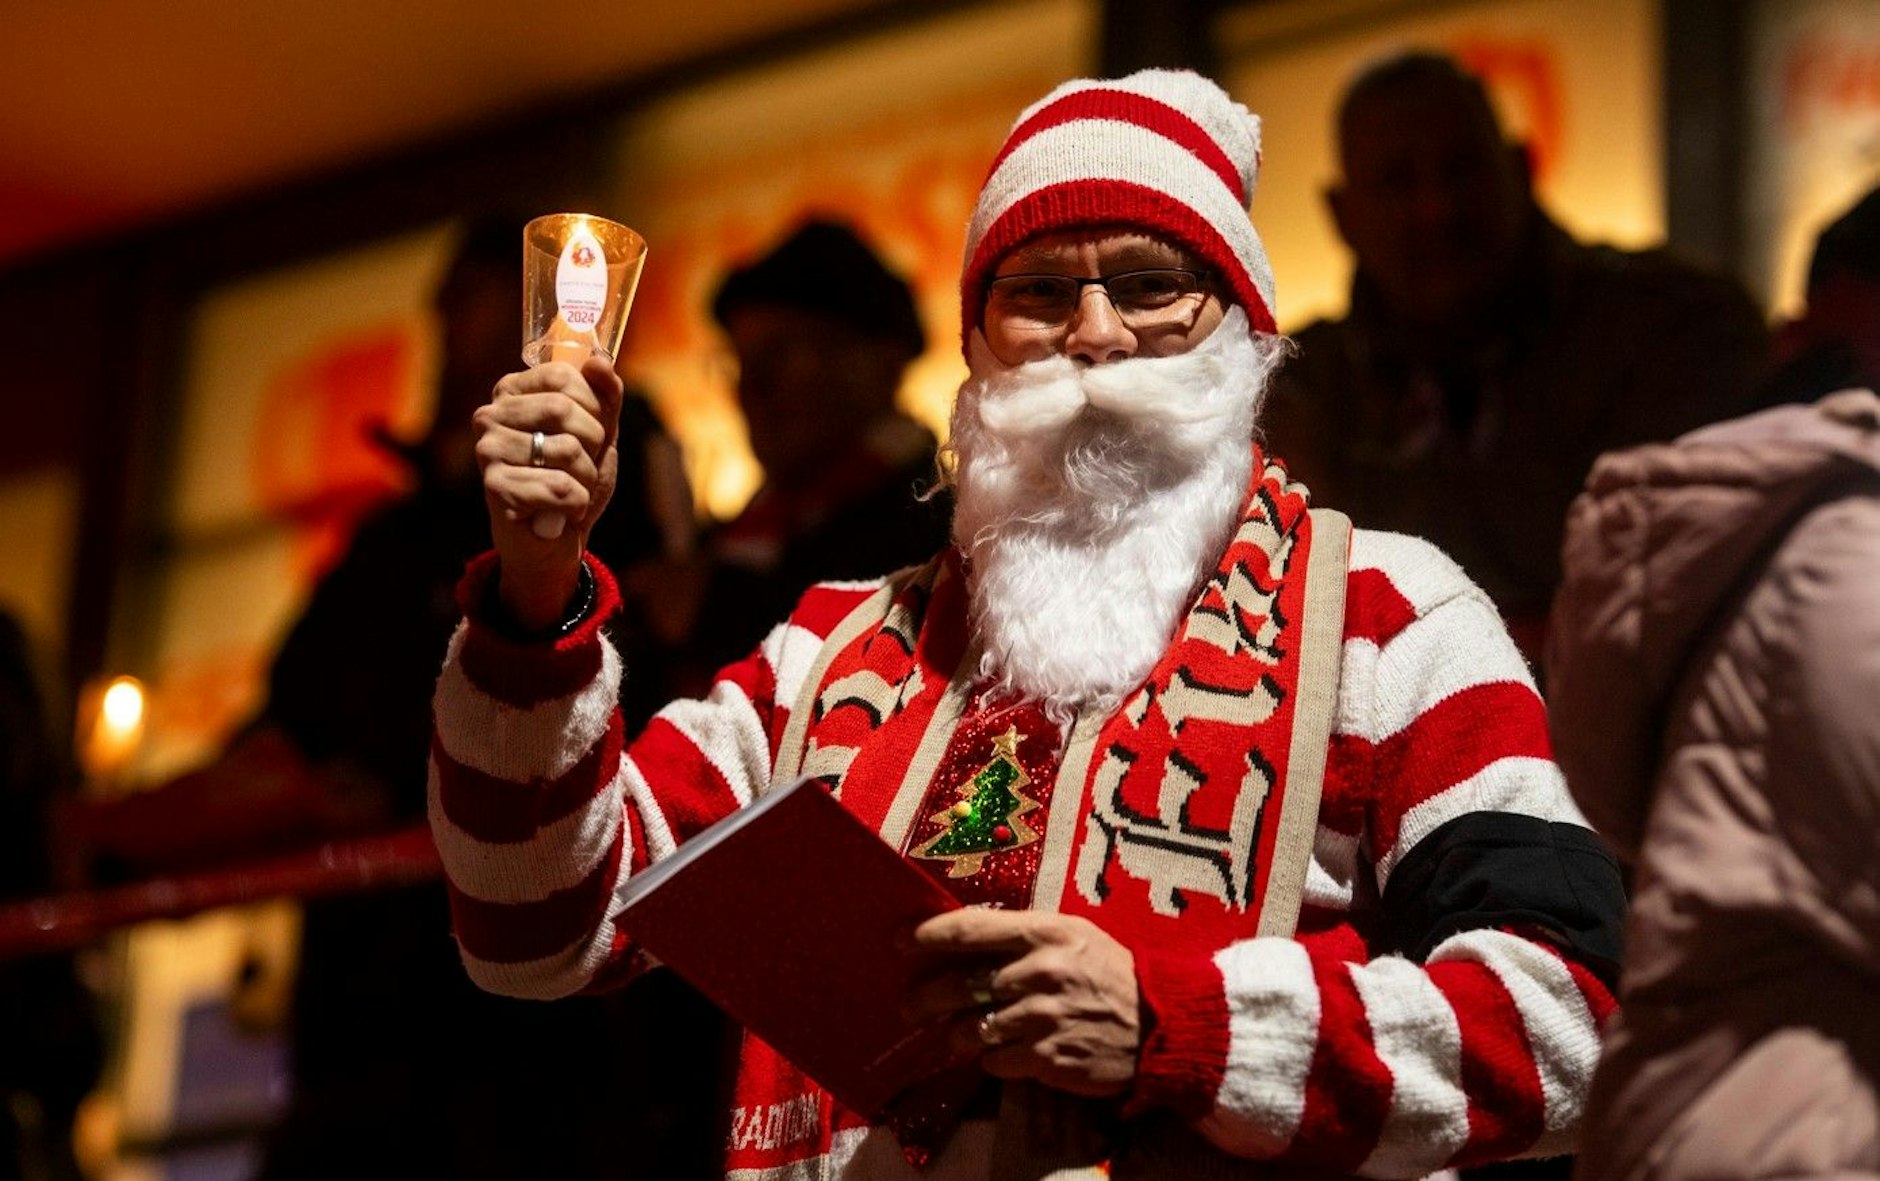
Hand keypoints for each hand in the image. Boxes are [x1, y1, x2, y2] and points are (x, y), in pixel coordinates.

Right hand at [473, 355, 621, 630]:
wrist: (556, 540)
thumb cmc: (574, 480)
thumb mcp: (599, 433)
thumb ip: (605, 396)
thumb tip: (597, 360)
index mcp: (511, 392)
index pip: (563, 376)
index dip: (594, 407)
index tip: (591, 433)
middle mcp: (490, 415)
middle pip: (563, 409)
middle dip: (593, 444)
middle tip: (582, 466)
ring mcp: (487, 450)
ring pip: (567, 450)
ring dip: (586, 478)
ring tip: (571, 490)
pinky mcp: (494, 487)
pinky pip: (561, 487)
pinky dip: (576, 504)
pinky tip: (560, 512)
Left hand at [904, 909, 1140, 1098]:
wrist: (1161, 1024)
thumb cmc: (1110, 973)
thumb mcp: (1073, 936)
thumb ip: (1022, 936)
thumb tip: (964, 940)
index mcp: (1044, 932)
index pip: (970, 929)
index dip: (928, 935)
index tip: (899, 941)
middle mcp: (1039, 972)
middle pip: (958, 985)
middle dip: (923, 998)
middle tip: (907, 1006)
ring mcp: (1042, 1018)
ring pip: (971, 1029)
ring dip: (955, 1034)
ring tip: (953, 1034)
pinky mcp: (1047, 1059)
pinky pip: (995, 1062)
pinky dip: (991, 1059)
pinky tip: (999, 1053)